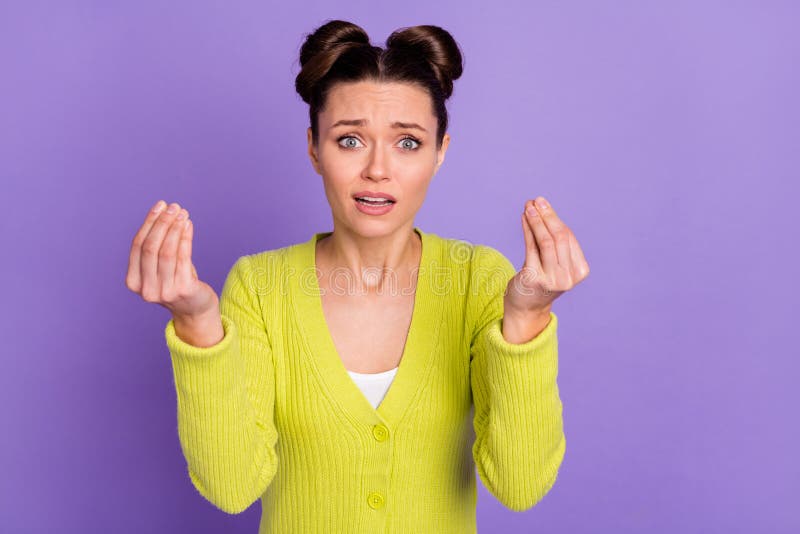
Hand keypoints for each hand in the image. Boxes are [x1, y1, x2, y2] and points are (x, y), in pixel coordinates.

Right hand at [125, 199, 218, 319]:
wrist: (195, 310)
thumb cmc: (177, 282)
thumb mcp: (160, 267)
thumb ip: (156, 246)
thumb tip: (163, 212)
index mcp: (133, 282)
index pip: (137, 246)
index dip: (148, 223)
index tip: (160, 206)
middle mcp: (145, 289)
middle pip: (150, 247)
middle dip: (162, 223)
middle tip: (173, 207)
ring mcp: (164, 291)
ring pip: (167, 251)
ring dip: (175, 228)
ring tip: (183, 213)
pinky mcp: (183, 290)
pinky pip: (183, 258)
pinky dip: (185, 238)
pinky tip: (188, 225)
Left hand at [505, 196, 589, 315]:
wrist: (526, 307)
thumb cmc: (541, 278)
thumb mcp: (553, 261)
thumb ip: (553, 240)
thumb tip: (541, 208)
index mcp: (580, 271)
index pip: (569, 238)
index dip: (555, 219)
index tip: (543, 204)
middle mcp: (569, 277)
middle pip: (559, 238)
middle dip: (547, 216)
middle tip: (537, 201)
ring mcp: (552, 280)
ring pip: (546, 242)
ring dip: (536, 221)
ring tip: (529, 207)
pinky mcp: (534, 279)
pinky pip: (531, 248)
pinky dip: (528, 230)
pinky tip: (524, 219)